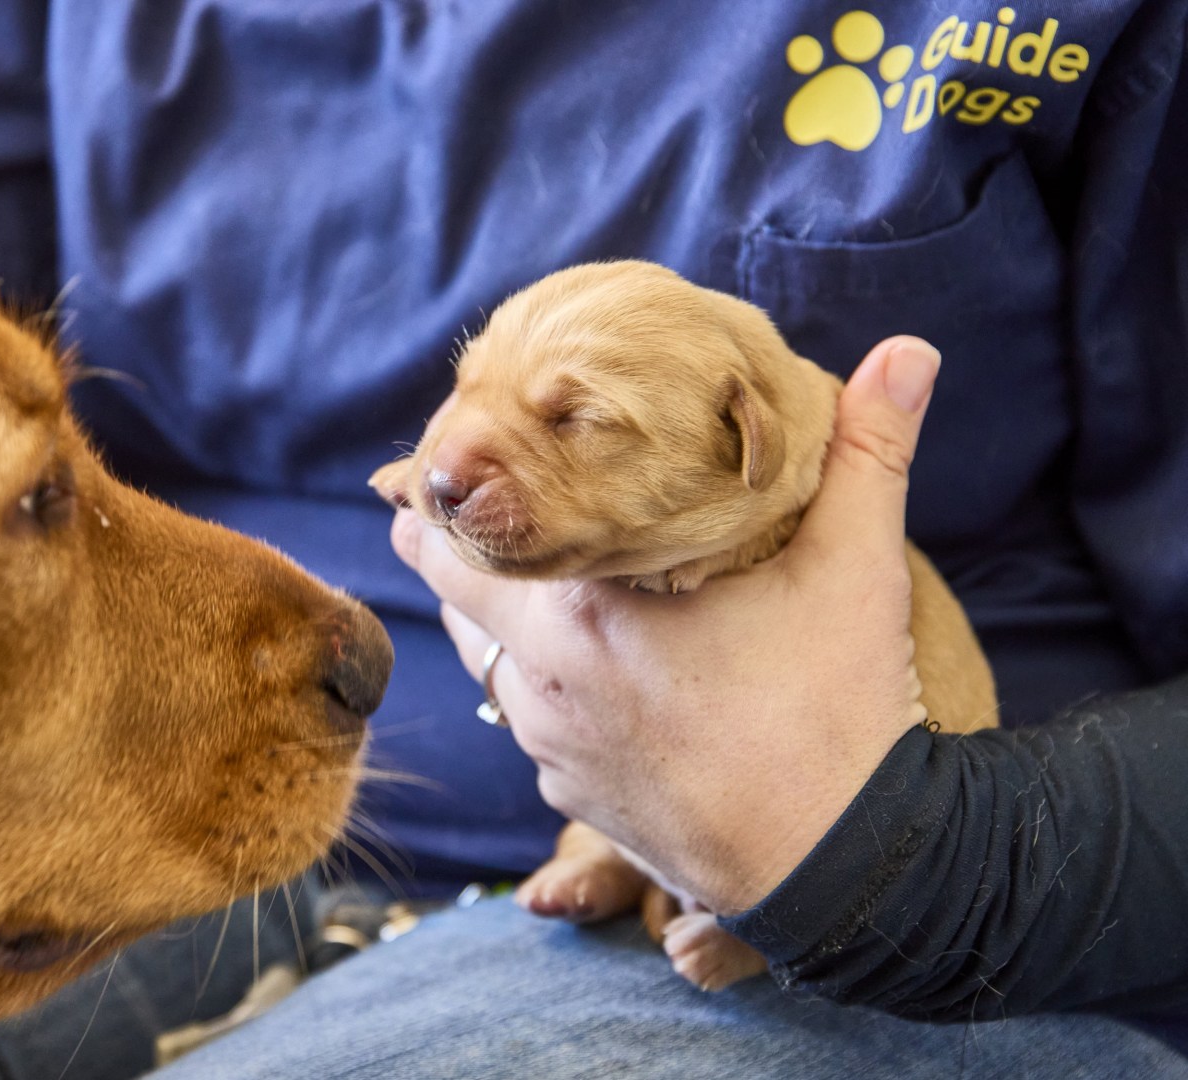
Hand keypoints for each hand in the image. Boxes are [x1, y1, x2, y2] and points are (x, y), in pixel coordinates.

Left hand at [391, 336, 941, 911]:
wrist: (843, 868)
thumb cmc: (840, 711)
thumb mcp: (856, 569)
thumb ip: (869, 451)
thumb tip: (909, 352)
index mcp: (584, 604)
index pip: (461, 535)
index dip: (438, 496)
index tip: (432, 463)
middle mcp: (543, 675)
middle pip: (448, 596)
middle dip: (439, 550)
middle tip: (430, 509)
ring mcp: (551, 744)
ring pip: (482, 663)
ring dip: (484, 620)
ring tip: (493, 574)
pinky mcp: (574, 796)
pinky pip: (526, 725)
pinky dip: (530, 689)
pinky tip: (567, 669)